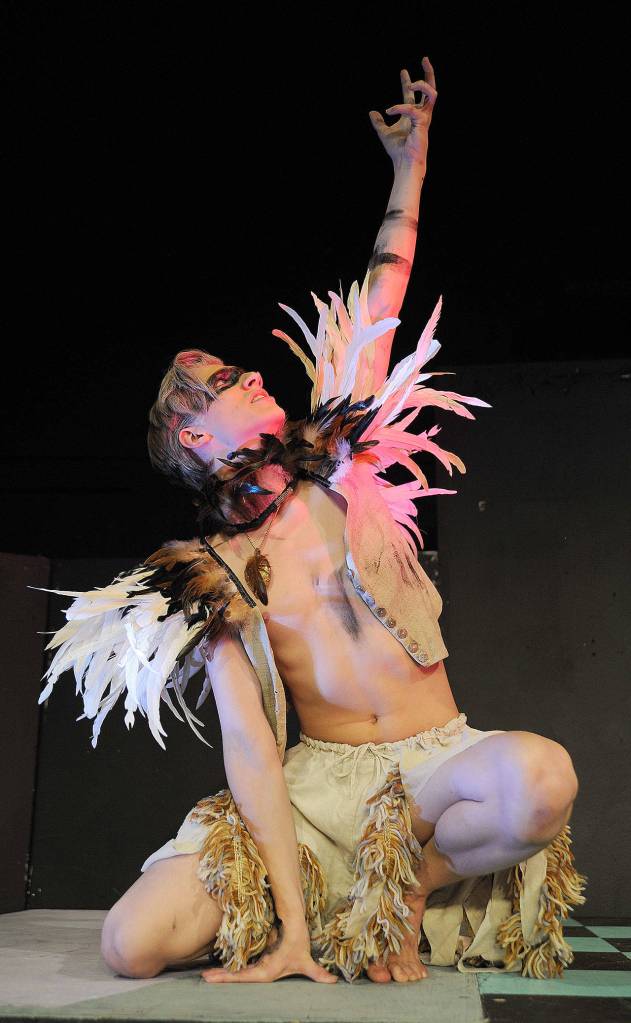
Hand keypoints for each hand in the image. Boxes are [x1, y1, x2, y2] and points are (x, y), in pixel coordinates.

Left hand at [200, 923, 336, 983]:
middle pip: (237, 976)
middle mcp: (259, 971)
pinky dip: (228, 968)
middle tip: (204, 977)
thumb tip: (333, 982)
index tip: (213, 978)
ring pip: (236, 972)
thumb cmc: (297, 949)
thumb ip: (317, 974)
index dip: (229, 977)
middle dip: (221, 977)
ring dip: (222, 973)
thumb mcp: (305, 963)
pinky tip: (215, 968)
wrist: (296, 941)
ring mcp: (256, 967)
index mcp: (266, 972)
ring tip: (205, 975)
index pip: (245, 977)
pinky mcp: (254, 959)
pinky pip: (240, 965)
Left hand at [369, 56, 437, 167]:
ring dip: (422, 84)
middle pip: (430, 89)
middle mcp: (421, 114)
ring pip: (432, 93)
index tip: (403, 71)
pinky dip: (400, 107)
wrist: (404, 163)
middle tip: (424, 58)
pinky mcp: (423, 122)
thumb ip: (379, 123)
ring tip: (410, 83)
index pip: (413, 94)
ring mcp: (424, 117)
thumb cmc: (397, 151)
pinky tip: (389, 110)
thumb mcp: (384, 133)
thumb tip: (372, 112)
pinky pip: (412, 109)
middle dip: (429, 72)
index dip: (407, 81)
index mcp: (413, 115)